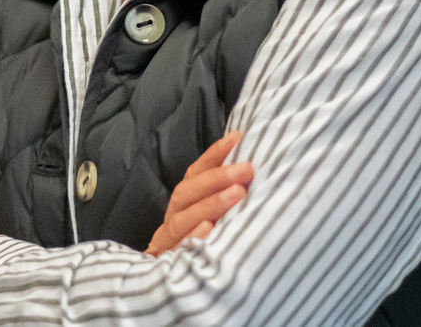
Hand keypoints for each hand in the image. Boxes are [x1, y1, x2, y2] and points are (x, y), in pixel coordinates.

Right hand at [145, 132, 252, 255]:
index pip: (195, 173)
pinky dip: (194, 238)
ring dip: (211, 204)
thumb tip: (250, 166)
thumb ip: (222, 193)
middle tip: (247, 169)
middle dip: (217, 178)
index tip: (238, 139)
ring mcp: (170, 241)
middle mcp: (174, 218)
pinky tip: (210, 230)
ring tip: (238, 194)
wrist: (171, 282)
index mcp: (184, 203)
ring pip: (183, 218)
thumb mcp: (209, 215)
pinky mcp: (170, 263)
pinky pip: (179, 249)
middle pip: (187, 193)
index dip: (214, 155)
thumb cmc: (199, 243)